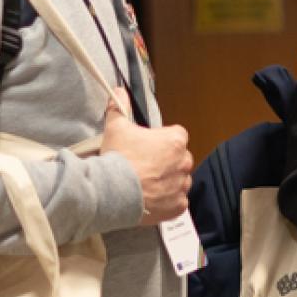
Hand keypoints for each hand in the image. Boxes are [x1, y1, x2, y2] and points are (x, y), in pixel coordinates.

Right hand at [103, 89, 191, 225]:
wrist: (112, 191)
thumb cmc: (118, 158)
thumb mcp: (116, 127)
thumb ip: (120, 107)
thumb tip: (119, 90)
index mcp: (175, 140)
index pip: (177, 136)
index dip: (162, 141)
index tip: (149, 147)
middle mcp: (184, 162)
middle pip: (180, 159)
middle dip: (167, 162)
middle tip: (146, 167)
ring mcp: (182, 185)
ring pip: (179, 180)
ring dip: (168, 181)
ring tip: (146, 184)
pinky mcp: (178, 206)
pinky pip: (178, 201)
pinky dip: (167, 201)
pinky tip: (151, 198)